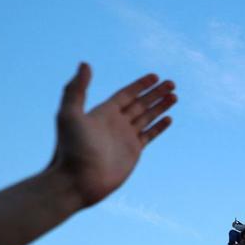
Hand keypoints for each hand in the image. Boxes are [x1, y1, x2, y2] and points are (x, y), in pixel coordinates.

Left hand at [45, 63, 175, 207]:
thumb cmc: (70, 148)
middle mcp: (115, 123)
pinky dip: (160, 126)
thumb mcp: (69, 114)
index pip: (126, 94)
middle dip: (155, 93)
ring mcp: (125, 137)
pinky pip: (150, 135)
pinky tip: (169, 118)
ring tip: (174, 96)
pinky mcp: (133, 152)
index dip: (140, 85)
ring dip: (161, 106)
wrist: (77, 180)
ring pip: (147, 117)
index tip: (154, 76)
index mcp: (103, 112)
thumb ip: (76, 88)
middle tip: (171, 83)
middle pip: (140, 103)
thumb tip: (84, 63)